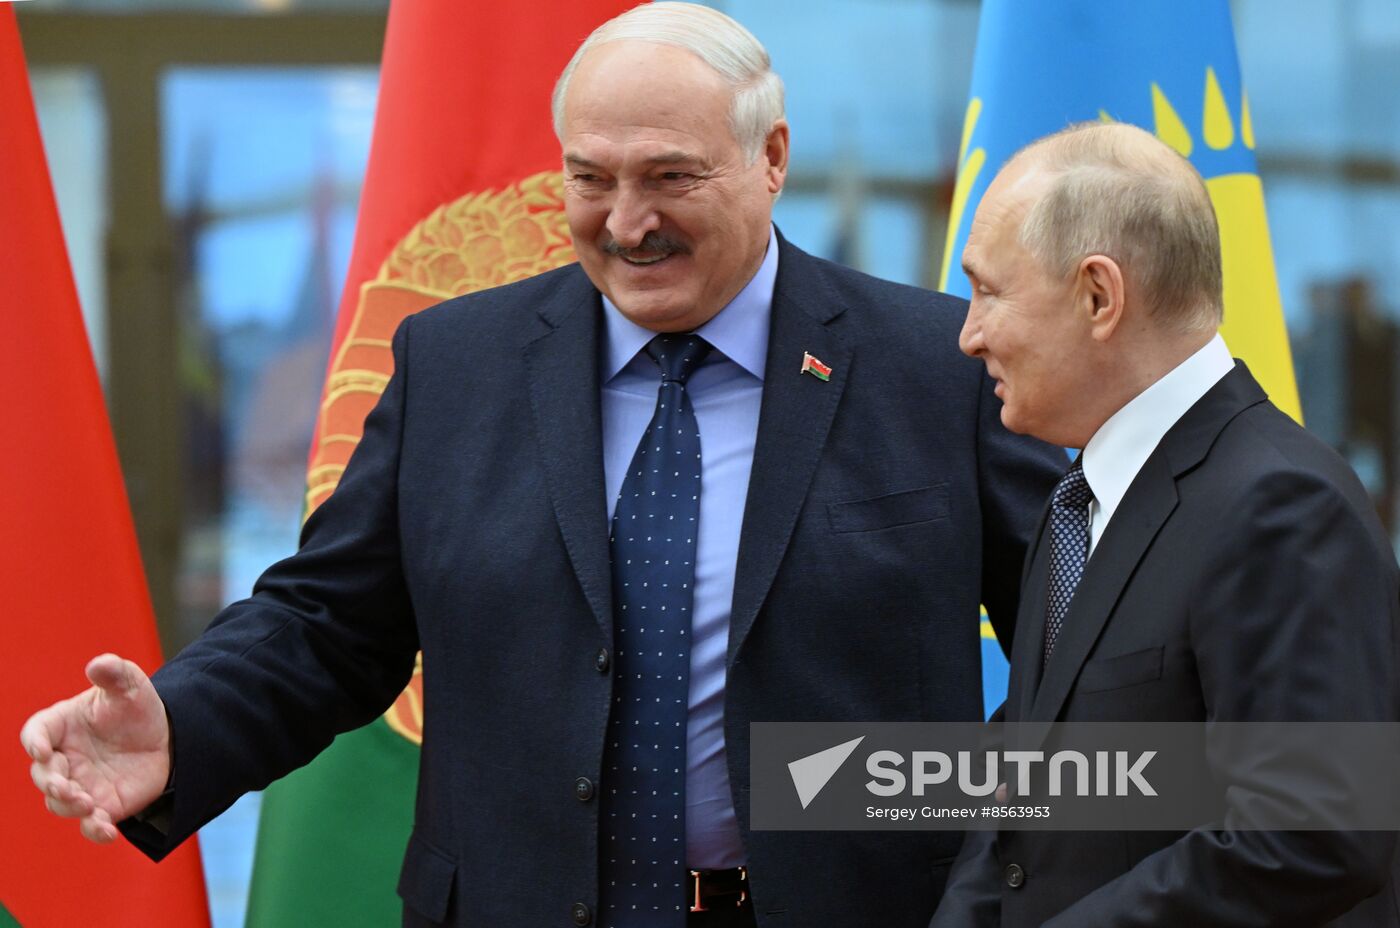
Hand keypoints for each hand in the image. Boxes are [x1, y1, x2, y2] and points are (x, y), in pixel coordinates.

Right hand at [19, 654, 170, 843]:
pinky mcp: (102, 805)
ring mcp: (81, 784)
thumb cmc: (136, 708)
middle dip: (51, 782)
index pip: (36, 732)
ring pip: (60, 802)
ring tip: (88, 803)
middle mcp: (64, 758)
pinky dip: (95, 830)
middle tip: (67, 786)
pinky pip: (90, 825)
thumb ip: (114, 673)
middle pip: (43, 774)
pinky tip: (107, 831)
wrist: (167, 737)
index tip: (40, 749)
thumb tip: (99, 665)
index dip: (34, 741)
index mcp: (62, 725)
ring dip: (69, 805)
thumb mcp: (130, 685)